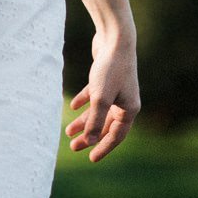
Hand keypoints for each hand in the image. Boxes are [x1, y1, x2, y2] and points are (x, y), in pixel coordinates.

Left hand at [65, 34, 139, 162]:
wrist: (114, 38)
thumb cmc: (110, 68)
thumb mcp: (100, 98)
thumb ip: (95, 120)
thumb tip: (89, 142)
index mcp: (129, 109)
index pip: (116, 135)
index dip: (103, 148)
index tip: (90, 158)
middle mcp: (125, 101)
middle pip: (105, 125)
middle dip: (90, 137)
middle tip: (73, 147)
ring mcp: (116, 90)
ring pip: (98, 112)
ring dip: (84, 121)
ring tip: (68, 131)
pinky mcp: (106, 78)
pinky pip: (94, 96)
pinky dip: (84, 101)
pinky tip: (72, 106)